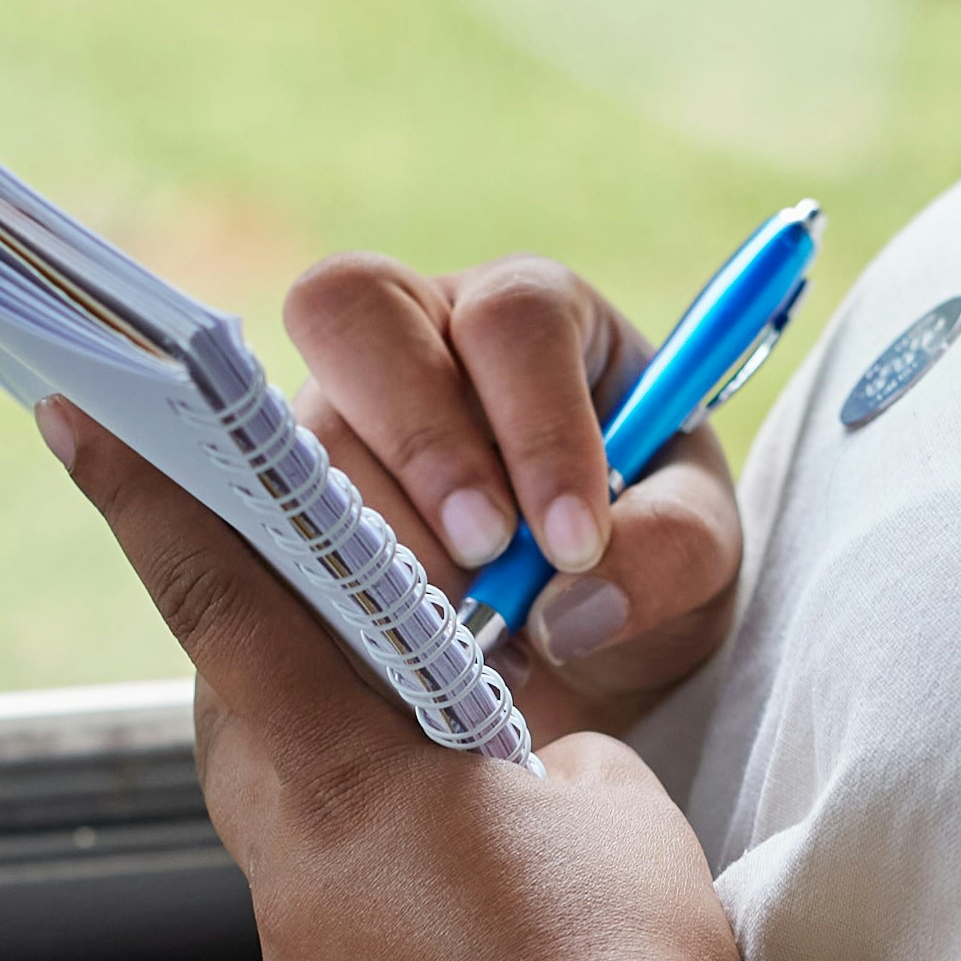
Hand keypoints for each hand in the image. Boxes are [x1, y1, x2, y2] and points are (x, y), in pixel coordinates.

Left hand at [40, 396, 750, 960]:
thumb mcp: (607, 802)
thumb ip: (523, 753)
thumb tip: (486, 780)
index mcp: (346, 777)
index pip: (225, 601)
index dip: (153, 501)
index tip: (74, 419)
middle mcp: (289, 880)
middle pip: (242, 730)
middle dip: (270, 664)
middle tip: (309, 620)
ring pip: (293, 859)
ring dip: (353, 817)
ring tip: (448, 824)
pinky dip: (399, 943)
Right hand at [280, 252, 749, 741]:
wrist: (584, 633)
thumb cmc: (640, 552)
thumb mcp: (698, 550)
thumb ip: (666, 555)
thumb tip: (568, 609)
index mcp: (533, 315)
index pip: (514, 320)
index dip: (537, 423)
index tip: (572, 542)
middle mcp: (416, 333)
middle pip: (356, 309)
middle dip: (419, 441)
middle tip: (482, 557)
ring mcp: (335, 408)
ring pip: (304, 425)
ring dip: (377, 536)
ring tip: (457, 636)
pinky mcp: (288, 496)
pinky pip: (263, 520)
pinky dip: (322, 587)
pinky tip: (392, 651)